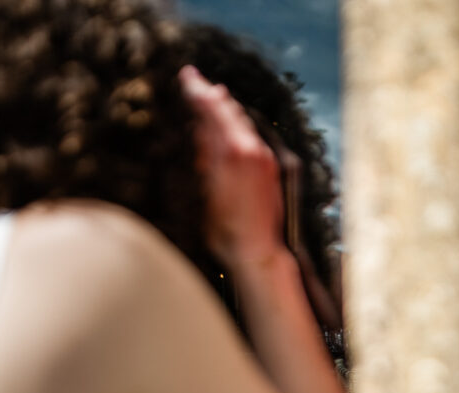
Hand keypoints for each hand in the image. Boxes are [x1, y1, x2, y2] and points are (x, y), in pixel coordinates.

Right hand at [179, 65, 283, 269]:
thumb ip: (204, 157)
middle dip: (211, 94)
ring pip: (243, 122)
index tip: (186, 77)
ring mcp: (264, 158)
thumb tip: (201, 129)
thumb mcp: (203, 192)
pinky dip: (239, 124)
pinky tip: (233, 123)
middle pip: (229, 111)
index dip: (197, 92)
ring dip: (226, 107)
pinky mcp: (271, 168)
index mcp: (231, 153)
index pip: (211, 111)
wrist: (259, 250)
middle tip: (195, 79)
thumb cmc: (226, 231)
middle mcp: (251, 151)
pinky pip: (253, 136)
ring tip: (214, 93)